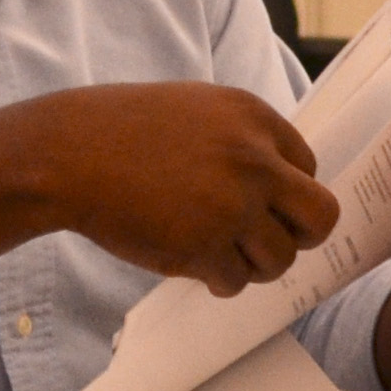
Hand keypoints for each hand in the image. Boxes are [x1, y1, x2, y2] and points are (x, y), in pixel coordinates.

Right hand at [38, 82, 343, 295]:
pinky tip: (197, 266)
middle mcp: (254, 161)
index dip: (289, 195)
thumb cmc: (123, 131)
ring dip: (255, 265)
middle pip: (320, 217)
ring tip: (223, 255)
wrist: (69, 154)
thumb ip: (242, 139)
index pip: (310, 169)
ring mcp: (232, 206)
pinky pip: (236, 281)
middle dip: (300, 236)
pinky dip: (220, 280)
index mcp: (255, 119)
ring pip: (281, 259)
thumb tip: (280, 184)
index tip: (265, 207)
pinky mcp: (203, 247)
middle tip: (269, 242)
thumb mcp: (197, 109)